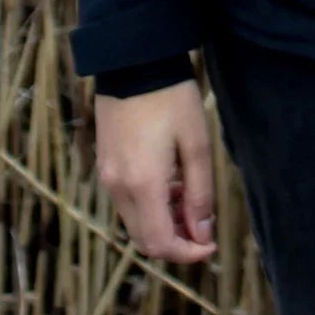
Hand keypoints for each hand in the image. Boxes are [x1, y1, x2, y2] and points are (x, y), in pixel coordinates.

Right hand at [95, 80, 218, 264]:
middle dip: (176, 241)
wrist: (134, 61)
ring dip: (163, 222)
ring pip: (135, 221)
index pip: (159, 243)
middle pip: (144, 238)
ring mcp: (107, 176)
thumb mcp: (197, 143)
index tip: (210, 245)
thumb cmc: (172, 98)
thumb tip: (202, 233)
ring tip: (189, 198)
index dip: (187, 253)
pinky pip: (126, 201)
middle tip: (202, 225)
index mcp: (142, 185)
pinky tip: (170, 183)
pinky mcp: (105, 164)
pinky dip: (149, 205)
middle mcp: (118, 188)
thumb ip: (200, 193)